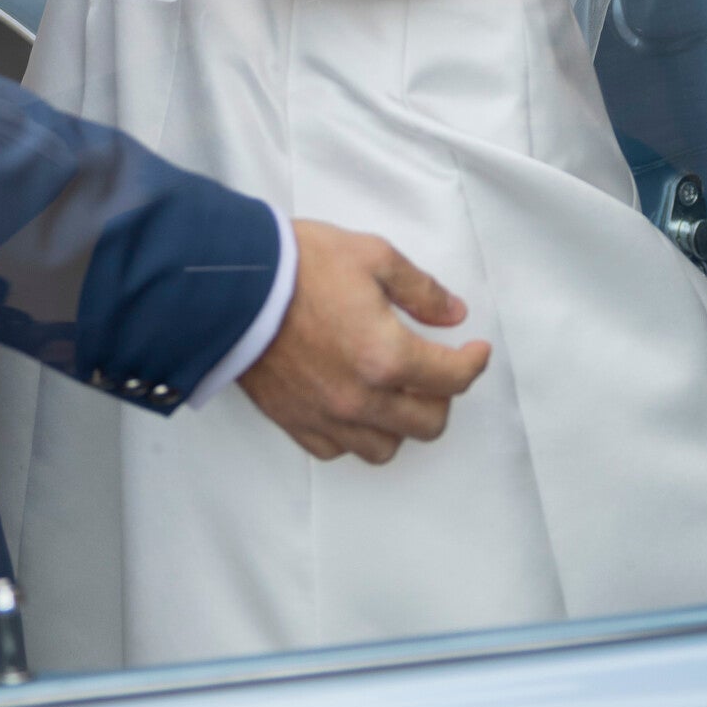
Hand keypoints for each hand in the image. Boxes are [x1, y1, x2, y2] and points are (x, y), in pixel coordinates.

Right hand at [238, 219, 489, 462]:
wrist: (232, 286)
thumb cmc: (299, 266)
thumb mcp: (372, 256)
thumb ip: (420, 289)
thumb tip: (452, 314)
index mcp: (387, 356)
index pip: (453, 378)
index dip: (474, 362)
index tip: (475, 349)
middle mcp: (362, 398)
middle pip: (428, 423)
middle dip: (443, 395)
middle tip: (434, 367)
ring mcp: (328, 417)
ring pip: (386, 448)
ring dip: (400, 423)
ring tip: (393, 391)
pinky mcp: (296, 423)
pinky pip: (339, 450)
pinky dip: (355, 433)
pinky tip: (354, 404)